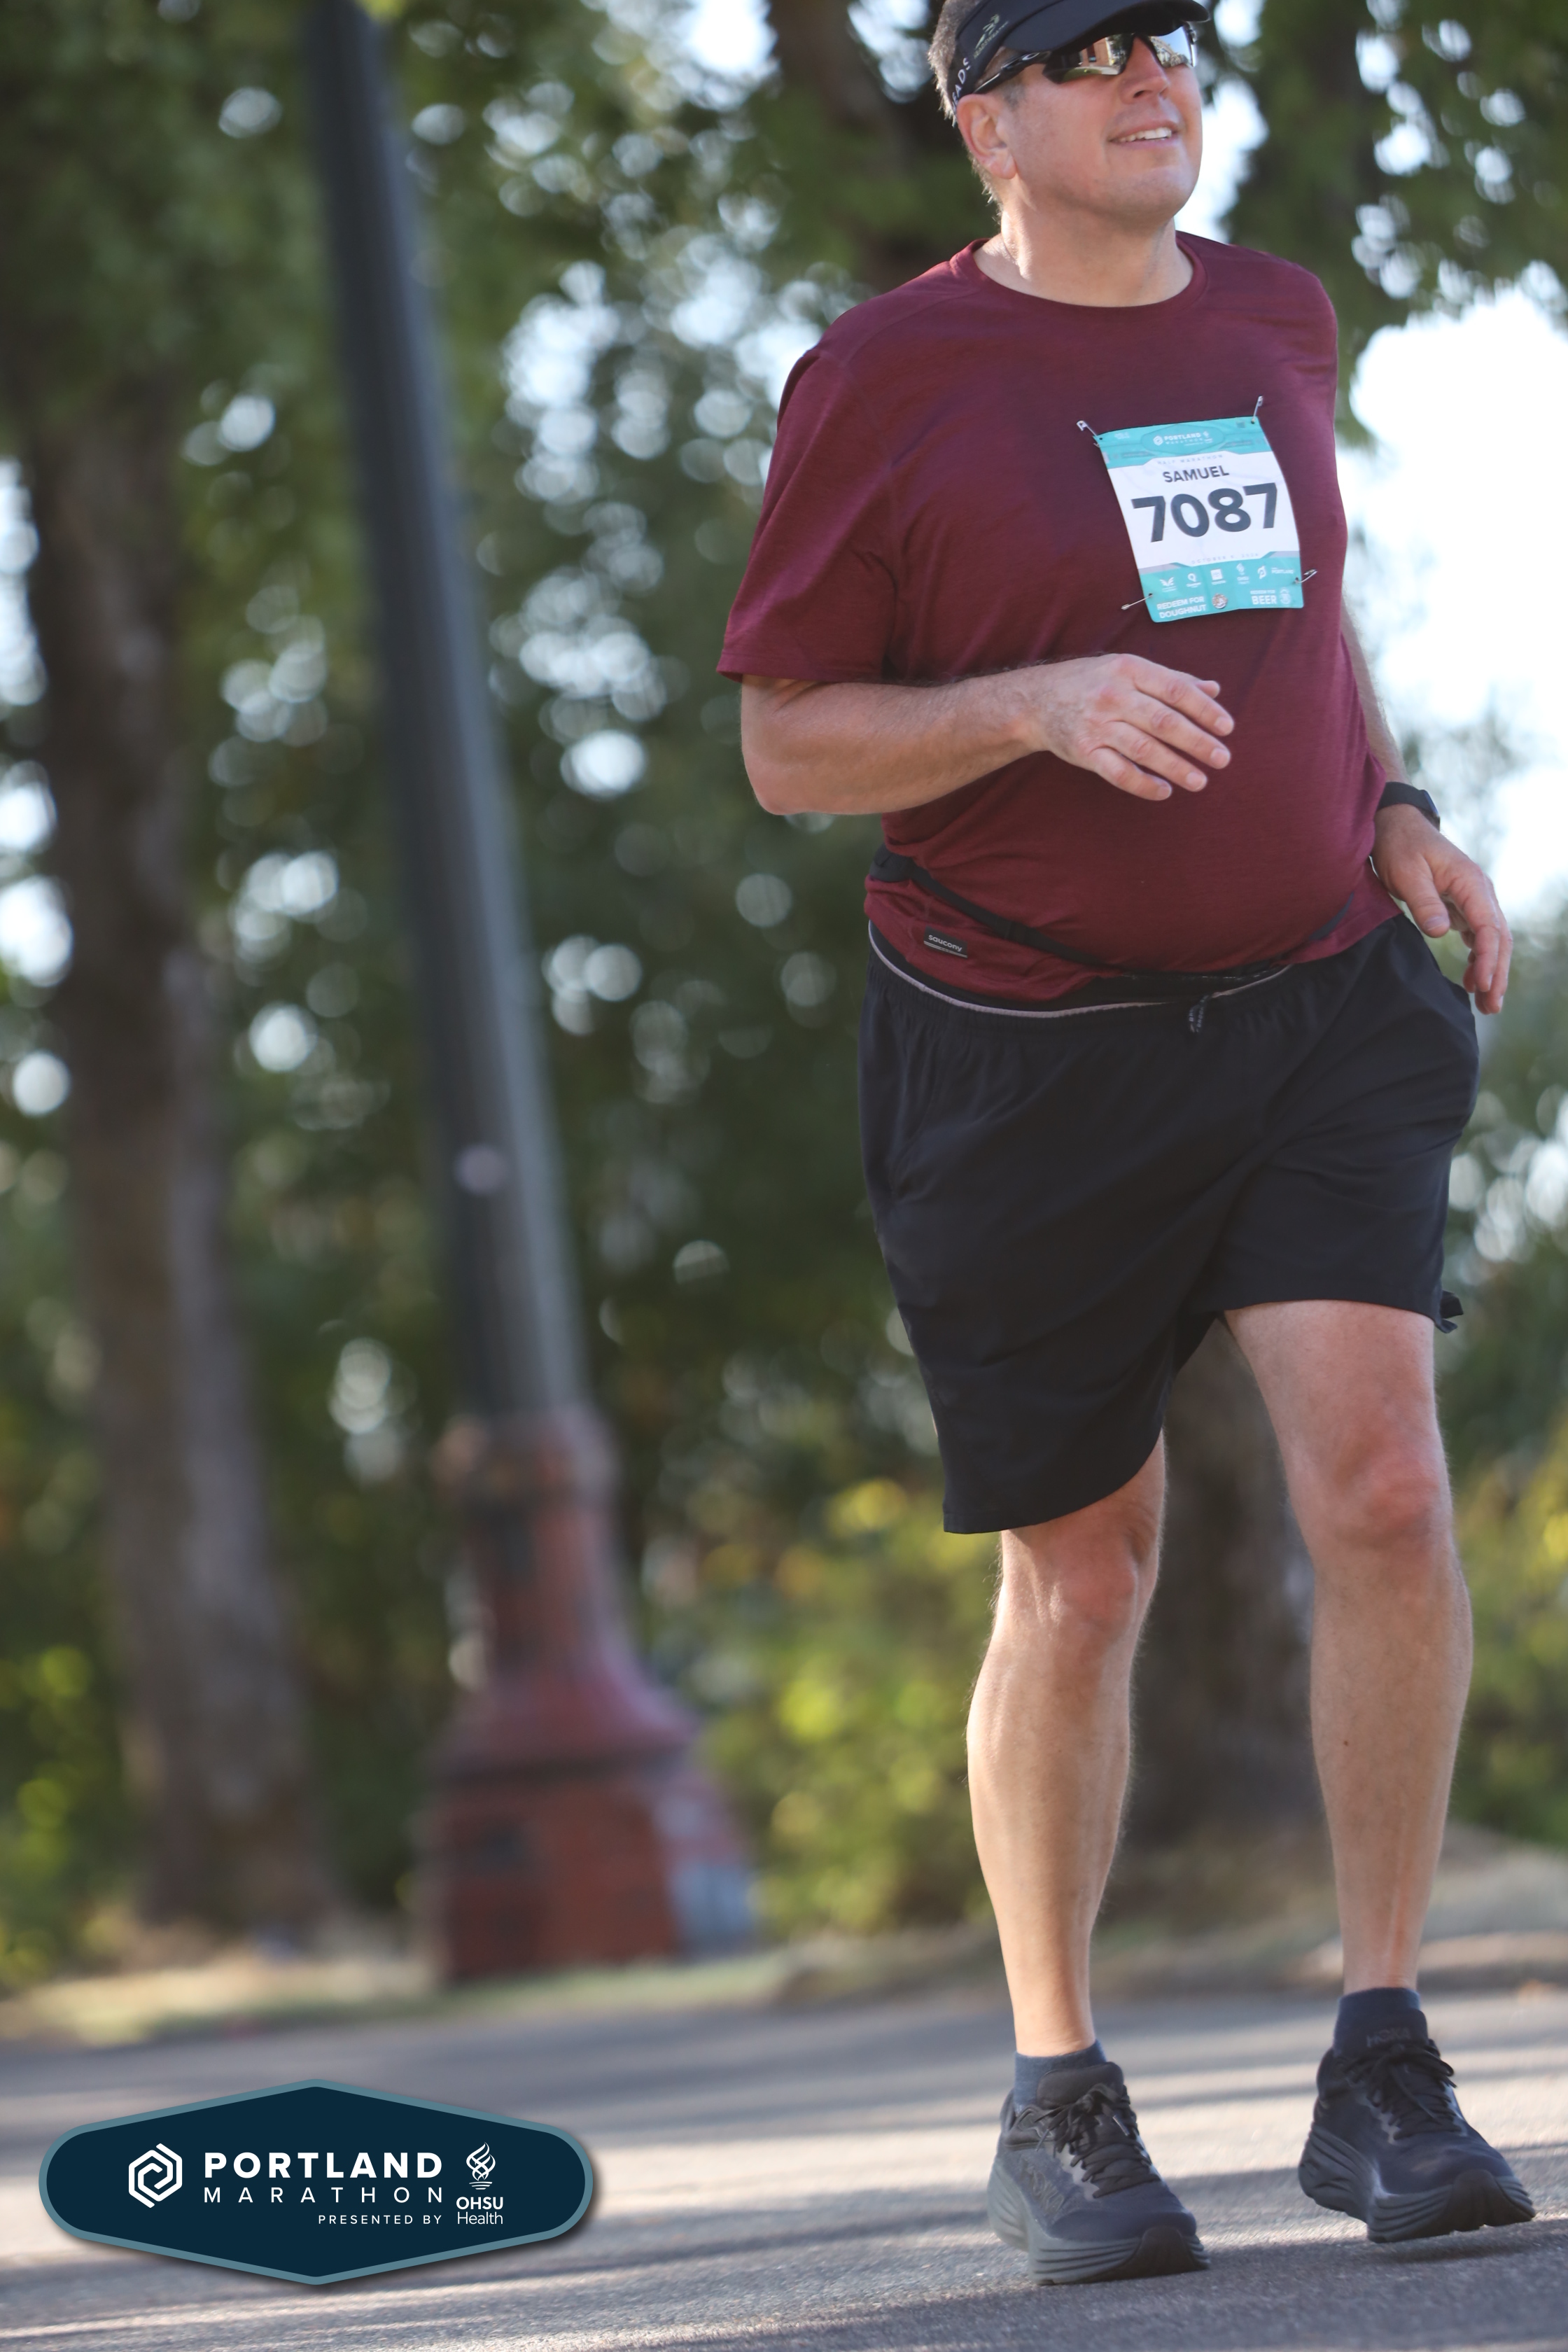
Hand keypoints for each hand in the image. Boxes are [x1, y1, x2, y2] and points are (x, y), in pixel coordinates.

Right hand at [1024, 653, 1232, 802]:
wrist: (1037, 700)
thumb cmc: (1093, 682)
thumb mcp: (1129, 669)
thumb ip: (1172, 680)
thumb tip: (1214, 690)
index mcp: (1130, 670)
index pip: (1176, 689)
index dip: (1204, 709)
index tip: (1227, 728)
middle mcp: (1114, 695)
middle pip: (1164, 721)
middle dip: (1196, 742)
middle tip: (1222, 759)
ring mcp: (1097, 725)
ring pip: (1144, 749)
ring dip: (1175, 767)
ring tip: (1200, 781)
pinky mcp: (1084, 751)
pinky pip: (1118, 772)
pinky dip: (1143, 784)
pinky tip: (1164, 790)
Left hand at [1371, 804, 1510, 1013]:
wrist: (1397, 827)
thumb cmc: (1401, 847)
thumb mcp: (1407, 873)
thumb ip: (1424, 902)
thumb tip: (1441, 932)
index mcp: (1471, 883)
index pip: (1489, 927)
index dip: (1487, 959)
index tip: (1480, 985)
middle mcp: (1479, 891)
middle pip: (1498, 937)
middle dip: (1497, 973)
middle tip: (1491, 1006)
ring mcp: (1473, 898)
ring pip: (1492, 939)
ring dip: (1490, 970)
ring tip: (1485, 1003)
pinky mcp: (1462, 905)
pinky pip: (1478, 935)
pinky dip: (1478, 959)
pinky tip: (1471, 980)